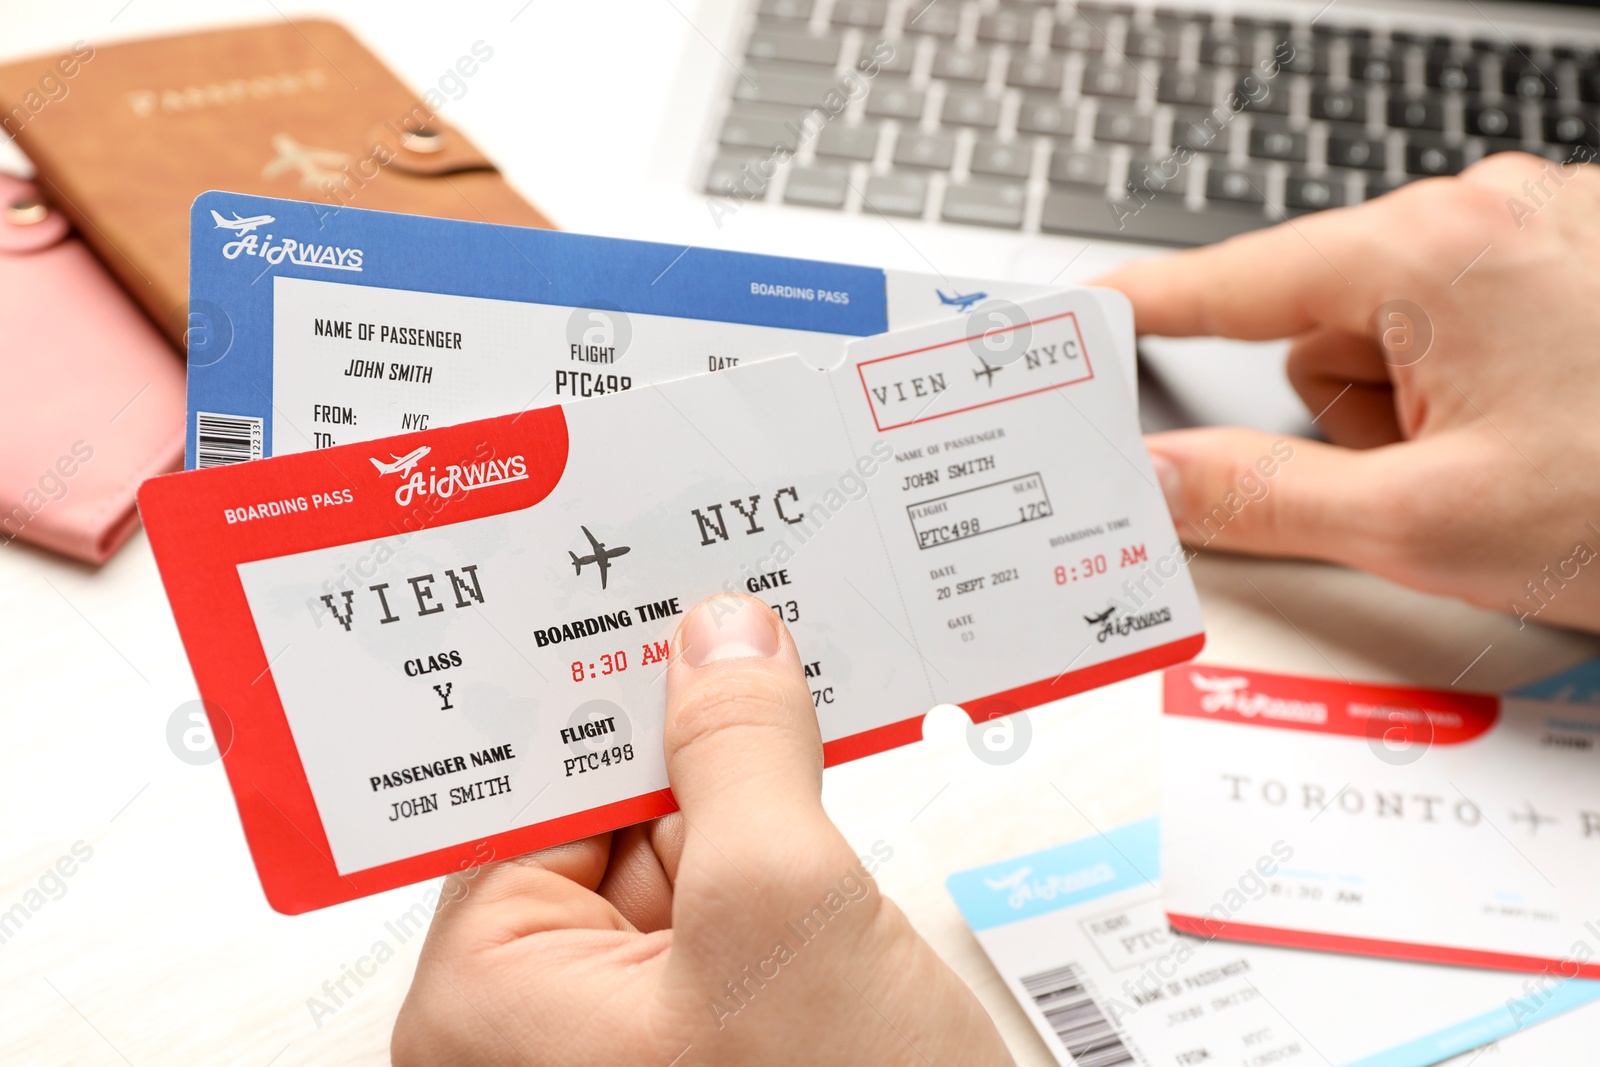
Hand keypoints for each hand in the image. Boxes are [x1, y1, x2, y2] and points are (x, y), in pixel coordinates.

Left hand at [391, 593, 1011, 1065]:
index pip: (528, 793)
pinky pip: (724, 896)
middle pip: (604, 812)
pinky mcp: (710, 1029)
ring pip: (676, 847)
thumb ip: (740, 753)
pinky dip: (776, 834)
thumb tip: (718, 640)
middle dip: (687, 731)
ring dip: (745, 779)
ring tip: (801, 684)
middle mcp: (534, 1021)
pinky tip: (820, 772)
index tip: (639, 588)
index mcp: (488, 1001)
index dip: (596, 687)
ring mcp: (629, 1030)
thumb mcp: (785, 910)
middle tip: (744, 608)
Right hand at [1097, 151, 1599, 632]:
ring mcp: (1544, 233)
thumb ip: (1262, 499)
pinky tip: (1544, 435)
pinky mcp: (1580, 265)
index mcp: (1434, 253)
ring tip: (1507, 464)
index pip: (1233, 281)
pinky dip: (1472, 387)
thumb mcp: (1426, 523)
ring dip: (1415, 409)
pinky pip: (1467, 323)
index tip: (1079, 315)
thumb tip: (1160, 482)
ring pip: (1397, 332)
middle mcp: (1487, 215)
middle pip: (1324, 322)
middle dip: (1347, 412)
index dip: (1144, 307)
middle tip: (1424, 480)